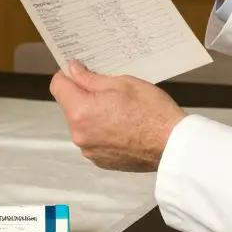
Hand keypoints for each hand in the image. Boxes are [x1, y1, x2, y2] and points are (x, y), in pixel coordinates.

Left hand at [49, 60, 186, 171]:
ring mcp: (89, 150)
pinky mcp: (101, 161)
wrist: (173, 145)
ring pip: (82, 124)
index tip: (79, 70)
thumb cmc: (151, 110)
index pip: (57, 86)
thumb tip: (73, 70)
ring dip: (93, 114)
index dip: (67, 74)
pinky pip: (94, 139)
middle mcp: (79, 134)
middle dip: (84, 95)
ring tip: (120, 110)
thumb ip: (90, 78)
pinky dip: (103, 131)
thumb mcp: (122, 83)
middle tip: (109, 89)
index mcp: (81, 111)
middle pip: (70, 106)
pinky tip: (123, 126)